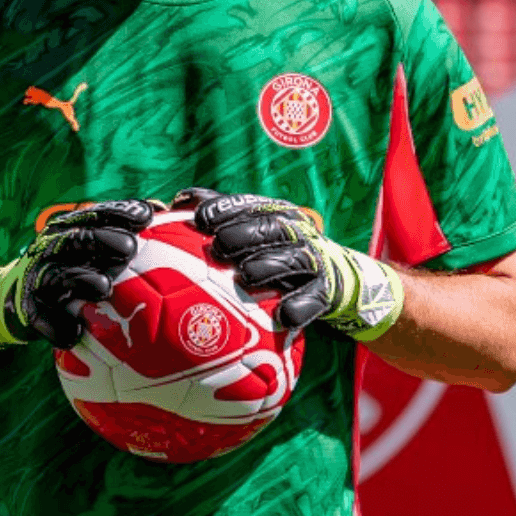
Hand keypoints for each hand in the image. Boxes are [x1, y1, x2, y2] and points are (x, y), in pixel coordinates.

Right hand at [0, 200, 157, 356]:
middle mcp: (50, 248)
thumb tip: (161, 209)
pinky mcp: (28, 307)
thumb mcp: (89, 247)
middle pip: (76, 240)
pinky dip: (57, 325)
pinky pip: (42, 318)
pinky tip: (75, 332)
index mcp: (67, 229)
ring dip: (81, 279)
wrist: (18, 298)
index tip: (147, 216)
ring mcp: (37, 277)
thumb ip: (120, 232)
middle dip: (102, 240)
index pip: (94, 215)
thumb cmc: (70, 270)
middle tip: (129, 247)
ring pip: (59, 275)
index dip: (119, 213)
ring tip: (103, 286)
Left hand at [184, 189, 404, 341]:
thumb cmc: (277, 253)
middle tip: (219, 247)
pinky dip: (300, 306)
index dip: (226, 209)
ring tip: (247, 275)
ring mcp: (313, 260)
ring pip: (292, 259)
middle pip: (270, 228)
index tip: (200, 218)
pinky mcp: (326, 290)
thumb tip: (180, 199)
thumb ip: (222, 216)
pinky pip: (314, 298)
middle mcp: (296, 232)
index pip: (249, 205)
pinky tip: (283, 316)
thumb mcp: (255, 231)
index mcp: (276, 214)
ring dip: (269, 266)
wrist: (335, 279)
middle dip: (244, 235)